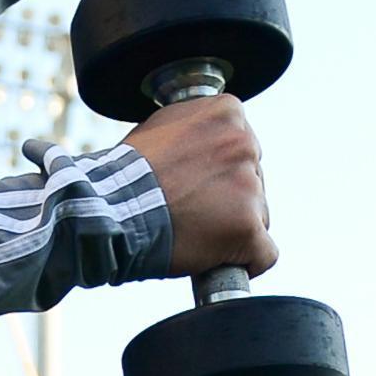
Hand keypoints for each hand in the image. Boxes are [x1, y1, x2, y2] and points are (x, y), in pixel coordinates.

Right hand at [125, 94, 277, 282]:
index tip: (199, 183)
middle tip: (192, 210)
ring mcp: (250, 186)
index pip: (244, 146)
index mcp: (227, 113)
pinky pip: (265, 254)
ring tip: (195, 234)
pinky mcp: (249, 227)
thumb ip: (195, 129)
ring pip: (258, 215)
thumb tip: (206, 137)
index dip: (220, 170)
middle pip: (253, 180)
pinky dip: (246, 262)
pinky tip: (221, 261)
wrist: (111, 211)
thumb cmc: (125, 176)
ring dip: (233, 228)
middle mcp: (245, 144)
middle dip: (230, 198)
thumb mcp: (161, 128)